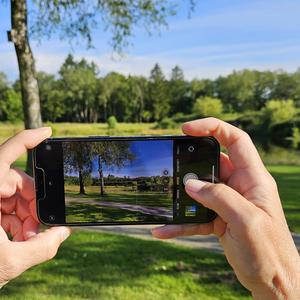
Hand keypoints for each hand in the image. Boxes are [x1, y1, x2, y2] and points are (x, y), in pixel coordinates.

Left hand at [0, 128, 70, 287]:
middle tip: (38, 225)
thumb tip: (63, 232)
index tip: (48, 133)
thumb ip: (44, 247)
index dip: (28, 139)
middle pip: (15, 180)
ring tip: (27, 237)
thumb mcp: (10, 263)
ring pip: (12, 194)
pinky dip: (17, 219)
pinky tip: (19, 237)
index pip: (4, 154)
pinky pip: (5, 205)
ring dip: (26, 214)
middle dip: (33, 201)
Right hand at [152, 118, 299, 298]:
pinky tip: (164, 229)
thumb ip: (218, 198)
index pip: (235, 140)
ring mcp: (228, 202)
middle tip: (171, 167)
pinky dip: (181, 221)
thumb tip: (190, 183)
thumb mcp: (246, 221)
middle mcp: (240, 186)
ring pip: (200, 190)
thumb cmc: (271, 253)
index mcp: (254, 178)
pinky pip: (196, 215)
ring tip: (165, 202)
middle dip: (191, 164)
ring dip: (182, 197)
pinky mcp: (219, 218)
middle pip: (212, 163)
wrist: (275, 283)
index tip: (187, 129)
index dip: (212, 128)